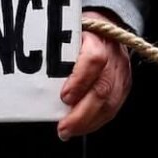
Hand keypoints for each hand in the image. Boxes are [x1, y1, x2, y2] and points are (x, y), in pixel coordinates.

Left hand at [58, 11, 133, 139]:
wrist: (109, 26)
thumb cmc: (82, 31)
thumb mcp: (68, 31)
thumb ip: (55, 48)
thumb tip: (32, 71)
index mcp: (98, 38)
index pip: (94, 59)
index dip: (79, 80)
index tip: (64, 97)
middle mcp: (114, 57)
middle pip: (102, 89)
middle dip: (81, 114)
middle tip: (63, 128)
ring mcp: (122, 73)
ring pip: (110, 103)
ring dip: (88, 122)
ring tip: (68, 131)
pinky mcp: (124, 86)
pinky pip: (113, 108)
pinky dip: (96, 121)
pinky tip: (82, 127)